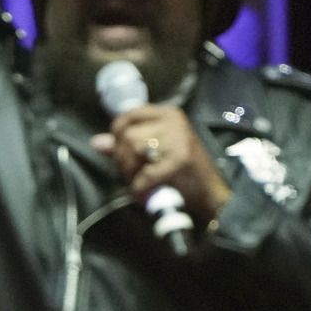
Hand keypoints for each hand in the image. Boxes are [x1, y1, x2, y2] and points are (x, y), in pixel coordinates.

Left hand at [97, 102, 230, 227]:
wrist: (213, 195)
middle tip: (134, 174)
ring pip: (132, 149)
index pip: (129, 115)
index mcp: (169, 115)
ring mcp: (178, 139)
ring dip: (130, 171)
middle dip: (123, 158)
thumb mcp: (157, 151)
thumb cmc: (184, 174)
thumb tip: (97, 142)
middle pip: (128, 134)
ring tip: (141, 181)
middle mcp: (174, 122)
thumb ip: (127, 145)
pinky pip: (143, 174)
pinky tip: (147, 190)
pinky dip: (140, 186)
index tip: (121, 151)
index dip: (117, 134)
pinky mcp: (179, 160)